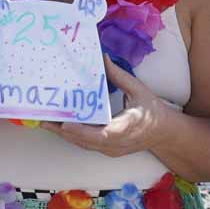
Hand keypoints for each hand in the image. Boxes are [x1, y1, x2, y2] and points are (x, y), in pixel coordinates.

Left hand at [40, 58, 170, 157]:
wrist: (165, 133)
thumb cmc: (153, 111)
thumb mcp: (138, 90)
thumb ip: (119, 75)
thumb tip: (103, 58)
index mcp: (125, 128)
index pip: (101, 134)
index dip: (81, 131)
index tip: (65, 124)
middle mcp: (116, 143)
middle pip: (85, 141)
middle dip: (63, 131)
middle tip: (44, 120)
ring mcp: (111, 150)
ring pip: (84, 144)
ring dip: (65, 135)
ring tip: (47, 122)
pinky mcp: (108, 150)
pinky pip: (88, 145)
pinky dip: (74, 136)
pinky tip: (61, 126)